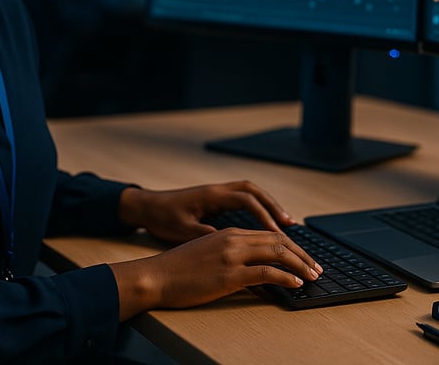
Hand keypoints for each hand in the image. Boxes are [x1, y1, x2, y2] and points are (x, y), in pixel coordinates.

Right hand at [110, 226, 322, 319]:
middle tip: (317, 267)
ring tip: (313, 276)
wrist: (154, 276)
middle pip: (278, 241)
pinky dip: (286, 277)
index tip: (303, 257)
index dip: (290, 246)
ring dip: (300, 265)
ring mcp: (232, 256)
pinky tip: (296, 283)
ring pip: (277, 254)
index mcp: (228, 233)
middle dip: (302, 254)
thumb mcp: (205, 253)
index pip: (268, 235)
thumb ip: (228, 254)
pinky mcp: (229, 275)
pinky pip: (266, 273)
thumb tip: (251, 269)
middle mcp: (233, 239)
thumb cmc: (176, 270)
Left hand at [118, 180, 296, 243]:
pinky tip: (266, 223)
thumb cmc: (162, 218)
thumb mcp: (182, 230)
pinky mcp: (217, 199)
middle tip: (291, 225)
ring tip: (286, 224)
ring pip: (252, 193)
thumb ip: (207, 236)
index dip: (264, 215)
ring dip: (270, 206)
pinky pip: (244, 199)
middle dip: (275, 207)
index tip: (278, 232)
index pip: (246, 200)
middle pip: (255, 192)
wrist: (146, 206)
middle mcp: (218, 190)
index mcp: (211, 195)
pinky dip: (259, 208)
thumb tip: (232, 248)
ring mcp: (218, 192)